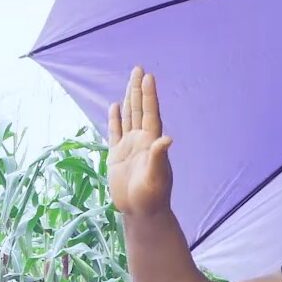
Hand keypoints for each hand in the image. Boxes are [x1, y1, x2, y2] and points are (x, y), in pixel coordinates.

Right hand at [107, 67, 173, 217]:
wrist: (141, 212)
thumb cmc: (152, 197)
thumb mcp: (157, 177)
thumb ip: (159, 157)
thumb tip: (167, 139)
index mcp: (151, 142)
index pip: (149, 113)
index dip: (148, 95)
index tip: (148, 76)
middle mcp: (141, 141)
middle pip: (139, 109)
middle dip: (138, 89)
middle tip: (138, 69)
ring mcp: (129, 147)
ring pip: (128, 117)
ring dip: (129, 99)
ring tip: (130, 81)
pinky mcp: (117, 156)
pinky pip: (115, 132)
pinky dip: (115, 119)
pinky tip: (115, 106)